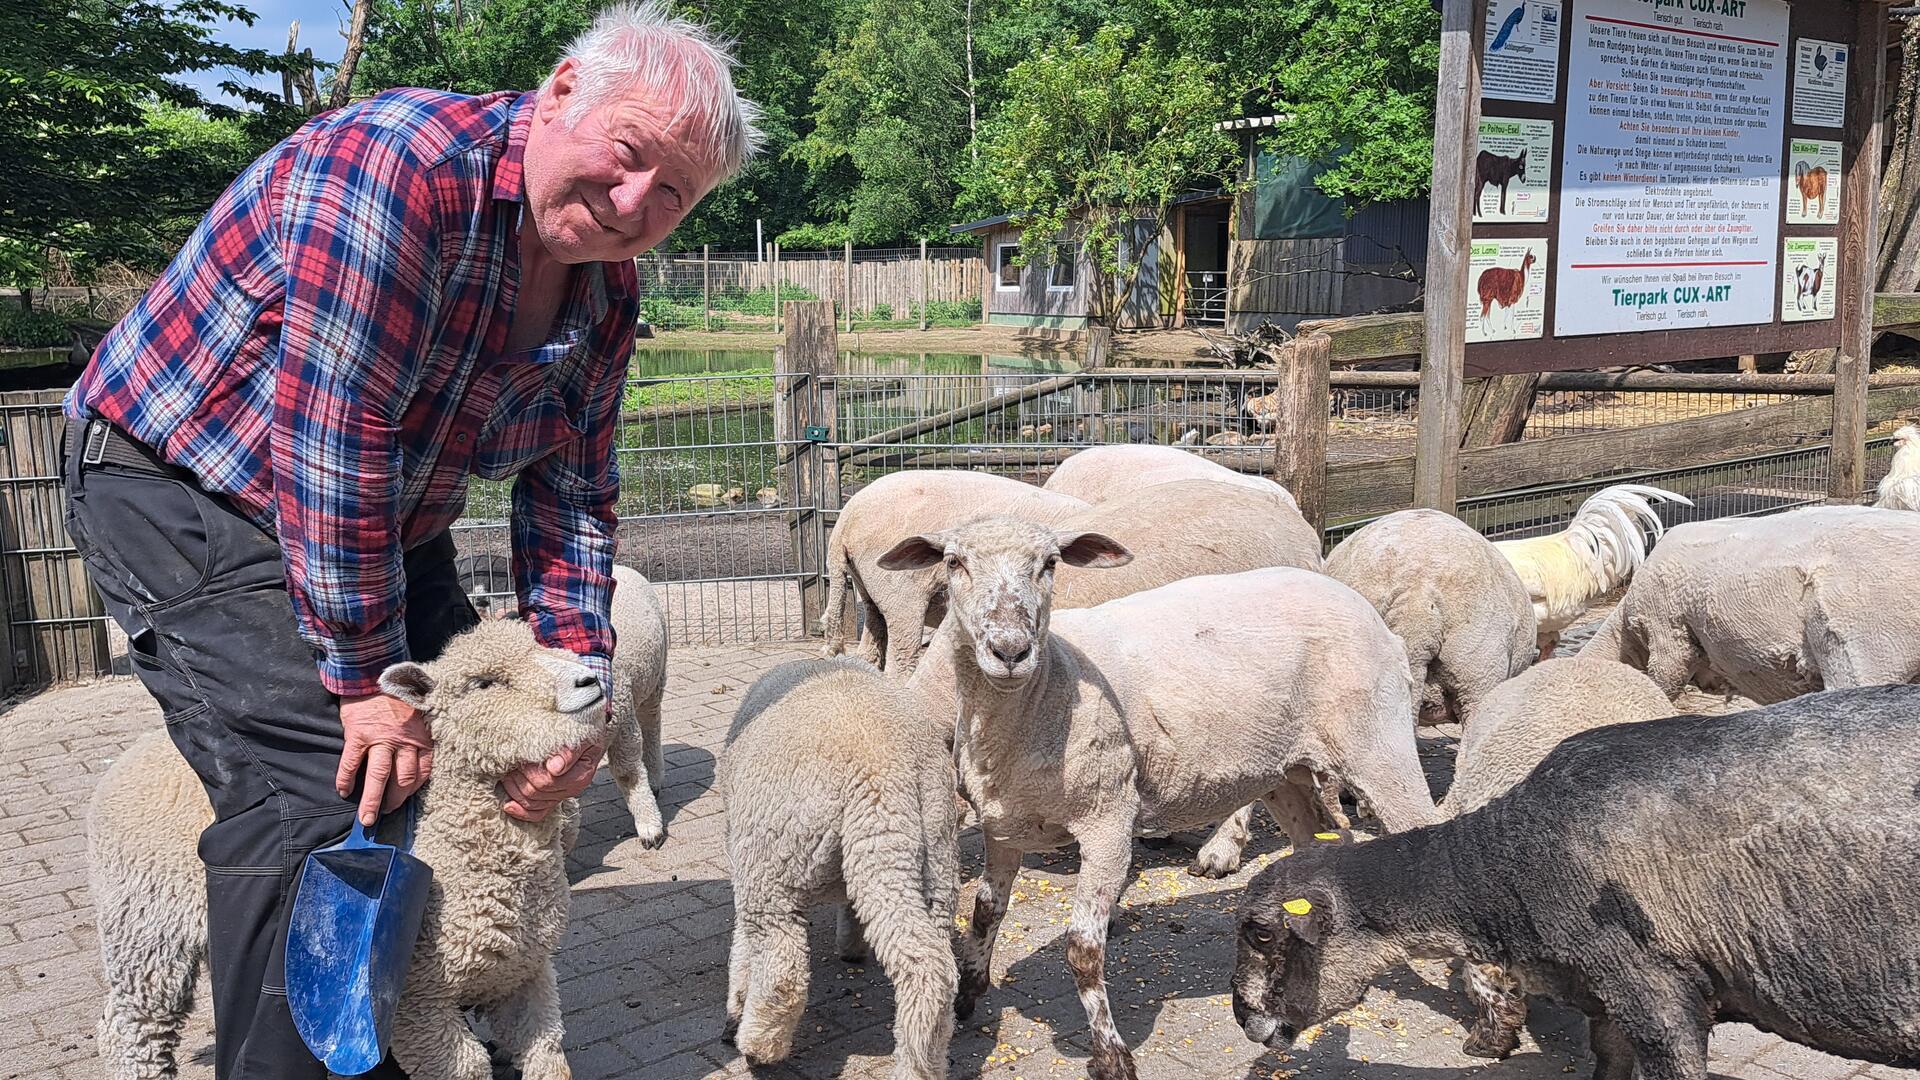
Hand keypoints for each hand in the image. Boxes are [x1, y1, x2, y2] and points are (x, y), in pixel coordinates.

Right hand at [337, 693, 435, 825]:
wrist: (373, 675)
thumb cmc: (397, 699)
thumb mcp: (418, 718)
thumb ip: (418, 740)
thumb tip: (413, 766)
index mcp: (420, 738)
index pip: (423, 772)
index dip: (413, 791)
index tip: (404, 802)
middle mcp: (403, 741)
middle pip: (402, 779)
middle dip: (394, 801)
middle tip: (385, 813)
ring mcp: (380, 738)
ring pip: (378, 776)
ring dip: (372, 801)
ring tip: (366, 818)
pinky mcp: (358, 734)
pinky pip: (351, 763)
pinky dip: (346, 780)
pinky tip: (344, 791)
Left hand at [501, 735, 603, 821]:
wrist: (584, 734)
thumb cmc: (581, 732)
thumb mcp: (581, 735)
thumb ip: (569, 751)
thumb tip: (554, 768)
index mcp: (580, 775)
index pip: (548, 781)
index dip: (529, 771)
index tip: (521, 757)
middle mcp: (571, 789)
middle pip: (537, 792)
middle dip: (520, 778)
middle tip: (512, 763)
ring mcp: (560, 795)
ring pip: (532, 803)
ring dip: (515, 789)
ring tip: (508, 773)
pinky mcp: (551, 799)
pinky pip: (537, 814)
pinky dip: (521, 812)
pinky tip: (508, 806)